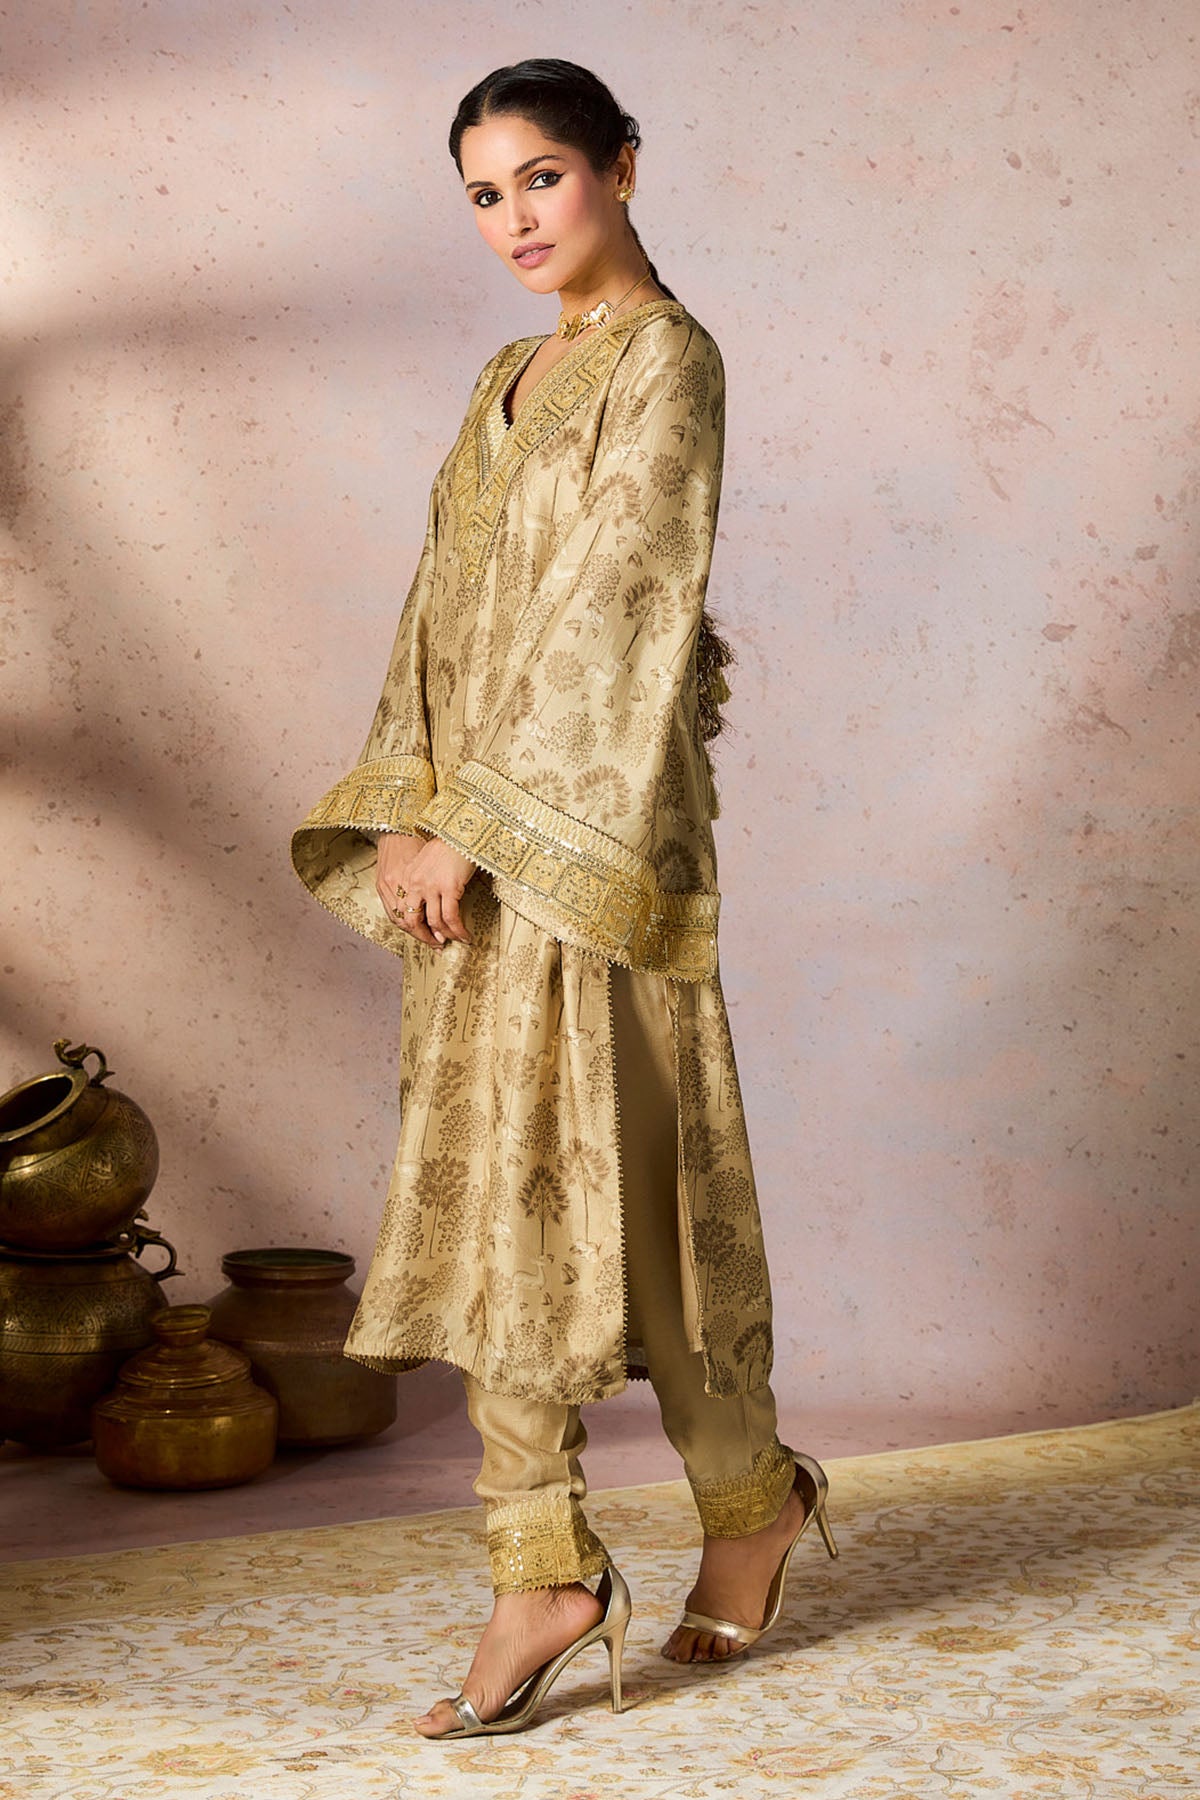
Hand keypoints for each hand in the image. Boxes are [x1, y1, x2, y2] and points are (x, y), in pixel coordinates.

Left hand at [377, 831, 475, 950]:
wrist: (460, 832)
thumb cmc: (447, 846)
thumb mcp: (426, 862)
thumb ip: (421, 881)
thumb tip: (429, 903)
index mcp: (407, 878)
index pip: (403, 912)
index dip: (413, 929)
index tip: (425, 936)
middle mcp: (415, 884)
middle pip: (413, 921)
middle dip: (425, 937)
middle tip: (437, 945)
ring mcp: (431, 887)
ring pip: (435, 922)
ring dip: (445, 936)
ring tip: (455, 941)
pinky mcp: (449, 888)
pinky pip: (451, 917)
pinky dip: (458, 930)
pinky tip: (465, 935)